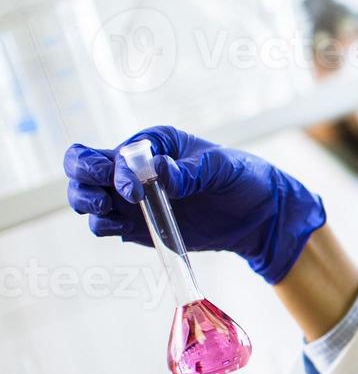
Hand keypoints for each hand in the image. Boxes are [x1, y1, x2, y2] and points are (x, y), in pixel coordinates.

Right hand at [62, 125, 325, 283]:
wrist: (259, 214)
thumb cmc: (243, 177)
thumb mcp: (223, 168)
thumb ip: (191, 171)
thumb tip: (158, 172)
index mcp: (153, 144)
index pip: (114, 151)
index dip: (114, 170)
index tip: (136, 191)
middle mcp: (134, 169)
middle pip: (83, 168)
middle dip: (82, 180)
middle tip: (99, 200)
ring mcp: (133, 199)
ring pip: (87, 197)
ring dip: (86, 204)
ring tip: (104, 213)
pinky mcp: (138, 225)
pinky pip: (107, 225)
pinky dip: (103, 227)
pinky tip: (117, 229)